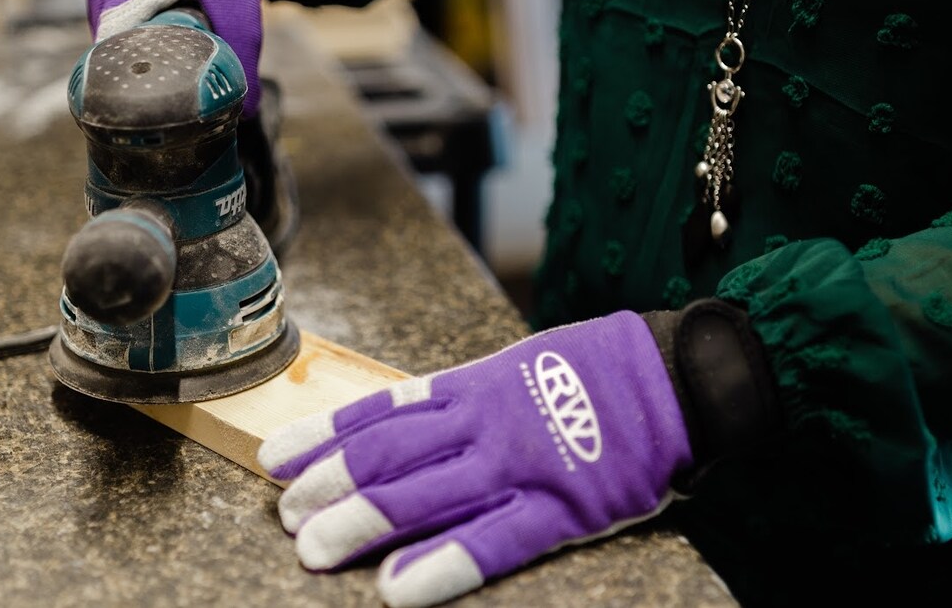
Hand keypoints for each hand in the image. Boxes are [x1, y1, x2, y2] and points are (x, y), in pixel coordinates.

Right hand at [84, 0, 262, 116]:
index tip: (162, 124)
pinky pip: (124, 24)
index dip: (134, 102)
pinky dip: (147, 38)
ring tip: (185, 72)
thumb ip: (241, 48)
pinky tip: (178, 42)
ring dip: (150, 59)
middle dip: (148, 83)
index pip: (109, 72)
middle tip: (184, 104)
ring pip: (120, 44)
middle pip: (115, 62)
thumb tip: (247, 111)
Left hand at [257, 311, 692, 607]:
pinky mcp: (560, 509)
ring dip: (363, 523)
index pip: (379, 413)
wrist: (676, 377)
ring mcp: (519, 466)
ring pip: (424, 495)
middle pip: (389, 456)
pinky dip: (442, 564)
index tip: (275, 460)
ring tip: (313, 550)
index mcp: (472, 387)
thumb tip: (400, 421)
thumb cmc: (595, 372)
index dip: (323, 438)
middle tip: (285, 516)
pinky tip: (398, 588)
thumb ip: (462, 397)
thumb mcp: (518, 366)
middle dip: (329, 486)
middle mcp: (483, 423)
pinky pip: (492, 542)